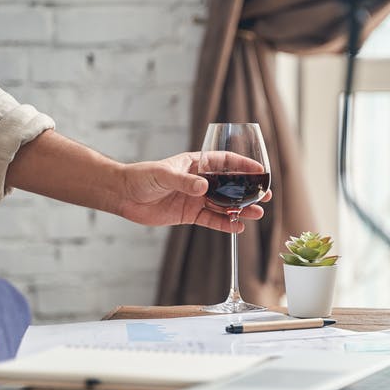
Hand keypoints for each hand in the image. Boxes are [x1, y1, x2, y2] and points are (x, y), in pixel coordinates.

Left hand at [117, 152, 271, 232]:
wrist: (123, 196)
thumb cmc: (141, 177)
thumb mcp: (163, 175)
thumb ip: (184, 182)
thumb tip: (203, 188)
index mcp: (195, 164)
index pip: (225, 162)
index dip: (243, 165)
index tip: (259, 170)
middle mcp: (199, 181)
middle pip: (229, 185)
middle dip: (247, 190)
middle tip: (265, 195)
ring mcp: (195, 198)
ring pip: (224, 204)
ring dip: (241, 209)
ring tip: (257, 213)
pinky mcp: (189, 215)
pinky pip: (211, 220)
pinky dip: (224, 224)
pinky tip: (238, 227)